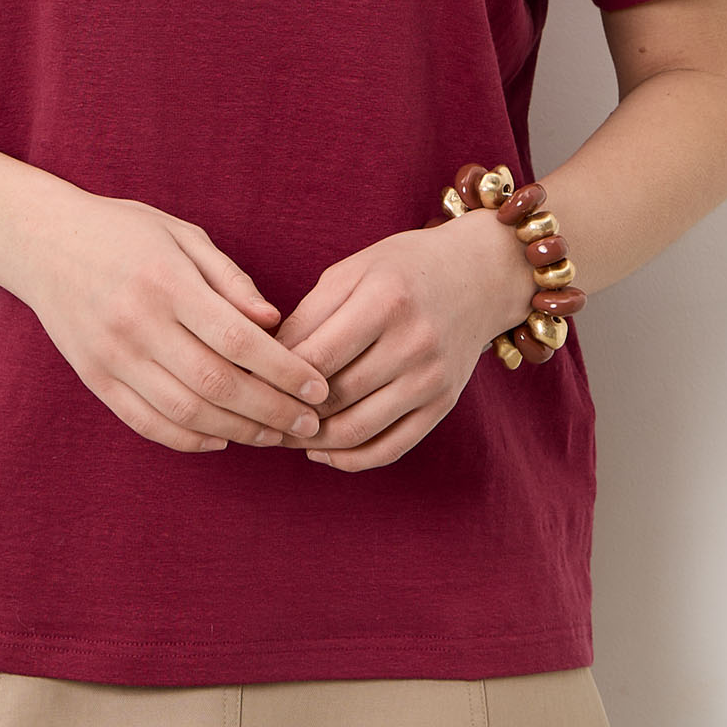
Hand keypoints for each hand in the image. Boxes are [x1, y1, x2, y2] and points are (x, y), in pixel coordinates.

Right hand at [14, 189, 329, 454]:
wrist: (42, 241)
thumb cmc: (122, 230)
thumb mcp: (182, 234)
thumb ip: (230, 279)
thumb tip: (274, 323)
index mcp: (167, 283)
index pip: (239, 341)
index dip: (285, 371)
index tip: (319, 387)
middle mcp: (138, 323)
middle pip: (217, 384)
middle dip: (272, 411)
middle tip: (309, 424)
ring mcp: (112, 356)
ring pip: (185, 412)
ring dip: (238, 432)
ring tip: (275, 436)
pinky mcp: (94, 379)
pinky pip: (146, 423)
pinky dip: (188, 439)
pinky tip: (222, 439)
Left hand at [269, 213, 536, 470]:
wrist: (479, 276)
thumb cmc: (402, 268)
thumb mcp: (351, 272)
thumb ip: (309, 316)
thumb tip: (265, 363)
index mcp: (385, 299)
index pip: (317, 356)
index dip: (277, 377)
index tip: (247, 383)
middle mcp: (414, 342)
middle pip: (335, 397)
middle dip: (287, 412)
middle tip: (253, 416)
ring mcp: (432, 379)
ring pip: (358, 430)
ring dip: (312, 441)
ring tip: (281, 435)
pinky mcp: (443, 406)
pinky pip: (391, 448)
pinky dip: (350, 458)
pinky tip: (321, 450)